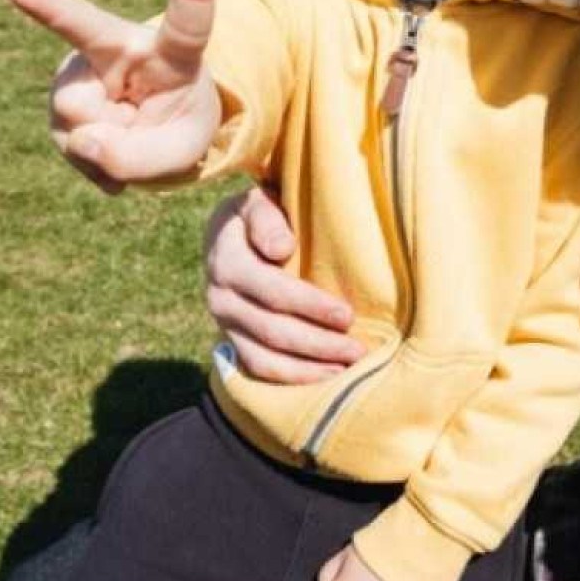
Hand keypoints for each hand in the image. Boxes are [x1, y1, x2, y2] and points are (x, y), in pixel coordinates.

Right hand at [3, 0, 221, 188]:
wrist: (151, 132)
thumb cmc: (177, 126)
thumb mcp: (182, 151)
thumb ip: (142, 157)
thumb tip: (82, 140)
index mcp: (173, 53)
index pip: (186, 24)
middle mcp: (121, 48)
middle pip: (83, 23)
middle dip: (47, 2)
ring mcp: (82, 70)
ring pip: (80, 118)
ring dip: (106, 144)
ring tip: (126, 131)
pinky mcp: (60, 96)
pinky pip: (69, 142)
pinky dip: (91, 158)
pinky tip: (105, 142)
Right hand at [205, 187, 365, 381]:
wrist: (227, 235)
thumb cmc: (258, 215)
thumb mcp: (257, 203)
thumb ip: (266, 218)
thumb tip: (281, 248)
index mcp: (228, 261)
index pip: (273, 291)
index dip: (311, 306)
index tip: (347, 314)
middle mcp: (221, 298)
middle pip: (273, 330)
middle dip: (319, 343)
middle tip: (358, 349)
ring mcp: (225, 323)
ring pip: (266, 356)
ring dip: (308, 367)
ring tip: (348, 369)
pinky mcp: (231, 340)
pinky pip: (259, 368)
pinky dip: (292, 377)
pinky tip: (325, 377)